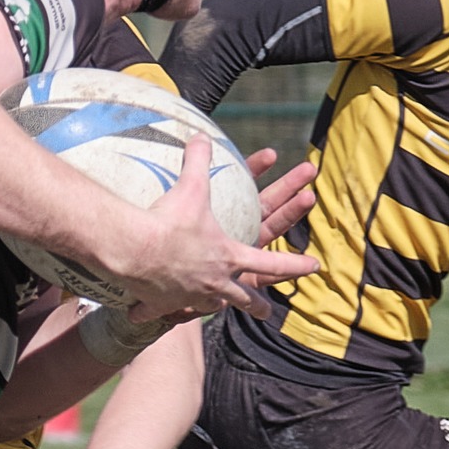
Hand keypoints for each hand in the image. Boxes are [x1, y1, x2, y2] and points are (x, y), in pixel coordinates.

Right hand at [112, 137, 318, 321]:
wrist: (135, 250)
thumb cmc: (170, 221)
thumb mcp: (192, 187)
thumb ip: (199, 161)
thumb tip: (202, 135)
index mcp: (230, 255)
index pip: (273, 261)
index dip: (295, 264)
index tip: (313, 267)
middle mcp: (216, 282)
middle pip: (245, 298)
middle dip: (258, 306)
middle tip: (269, 312)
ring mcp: (192, 296)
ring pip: (210, 307)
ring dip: (216, 307)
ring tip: (218, 308)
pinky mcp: (164, 304)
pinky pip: (167, 312)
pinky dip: (165, 311)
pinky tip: (159, 313)